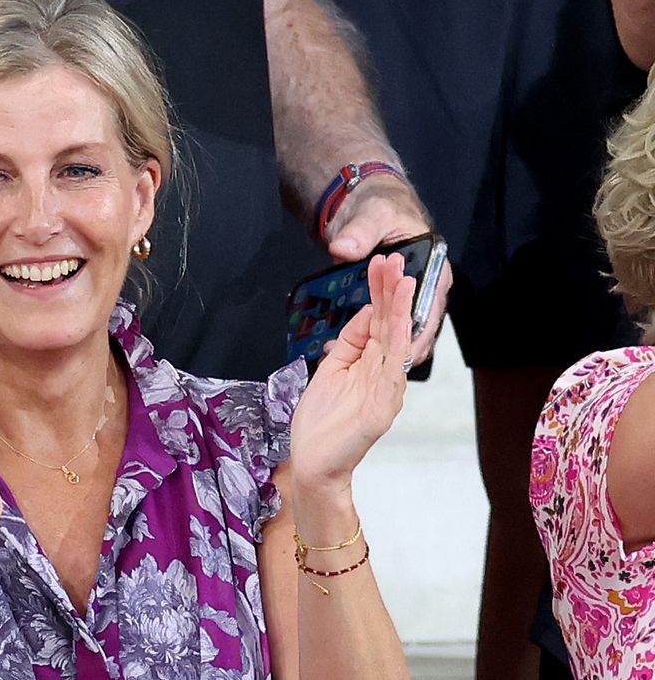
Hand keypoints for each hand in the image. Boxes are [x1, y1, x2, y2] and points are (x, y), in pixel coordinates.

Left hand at [290, 254, 414, 490]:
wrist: (314, 462)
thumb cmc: (321, 421)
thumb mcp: (331, 370)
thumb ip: (348, 344)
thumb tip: (365, 314)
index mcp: (370, 363)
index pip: (377, 320)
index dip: (380, 292)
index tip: (380, 263)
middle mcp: (383, 372)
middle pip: (389, 324)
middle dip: (392, 291)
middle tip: (394, 258)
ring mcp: (386, 389)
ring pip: (396, 342)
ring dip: (400, 311)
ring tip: (404, 282)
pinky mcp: (383, 406)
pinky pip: (391, 370)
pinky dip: (396, 345)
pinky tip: (399, 324)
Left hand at [323, 177, 452, 366]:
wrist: (365, 207)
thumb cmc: (380, 208)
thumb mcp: (372, 215)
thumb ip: (359, 232)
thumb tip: (343, 248)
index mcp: (434, 271)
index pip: (430, 310)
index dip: (416, 332)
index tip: (399, 349)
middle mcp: (424, 292)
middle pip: (413, 329)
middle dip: (392, 348)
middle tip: (369, 365)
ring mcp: (403, 302)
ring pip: (394, 334)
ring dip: (375, 348)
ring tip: (349, 363)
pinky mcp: (382, 305)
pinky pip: (375, 327)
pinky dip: (360, 338)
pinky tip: (337, 349)